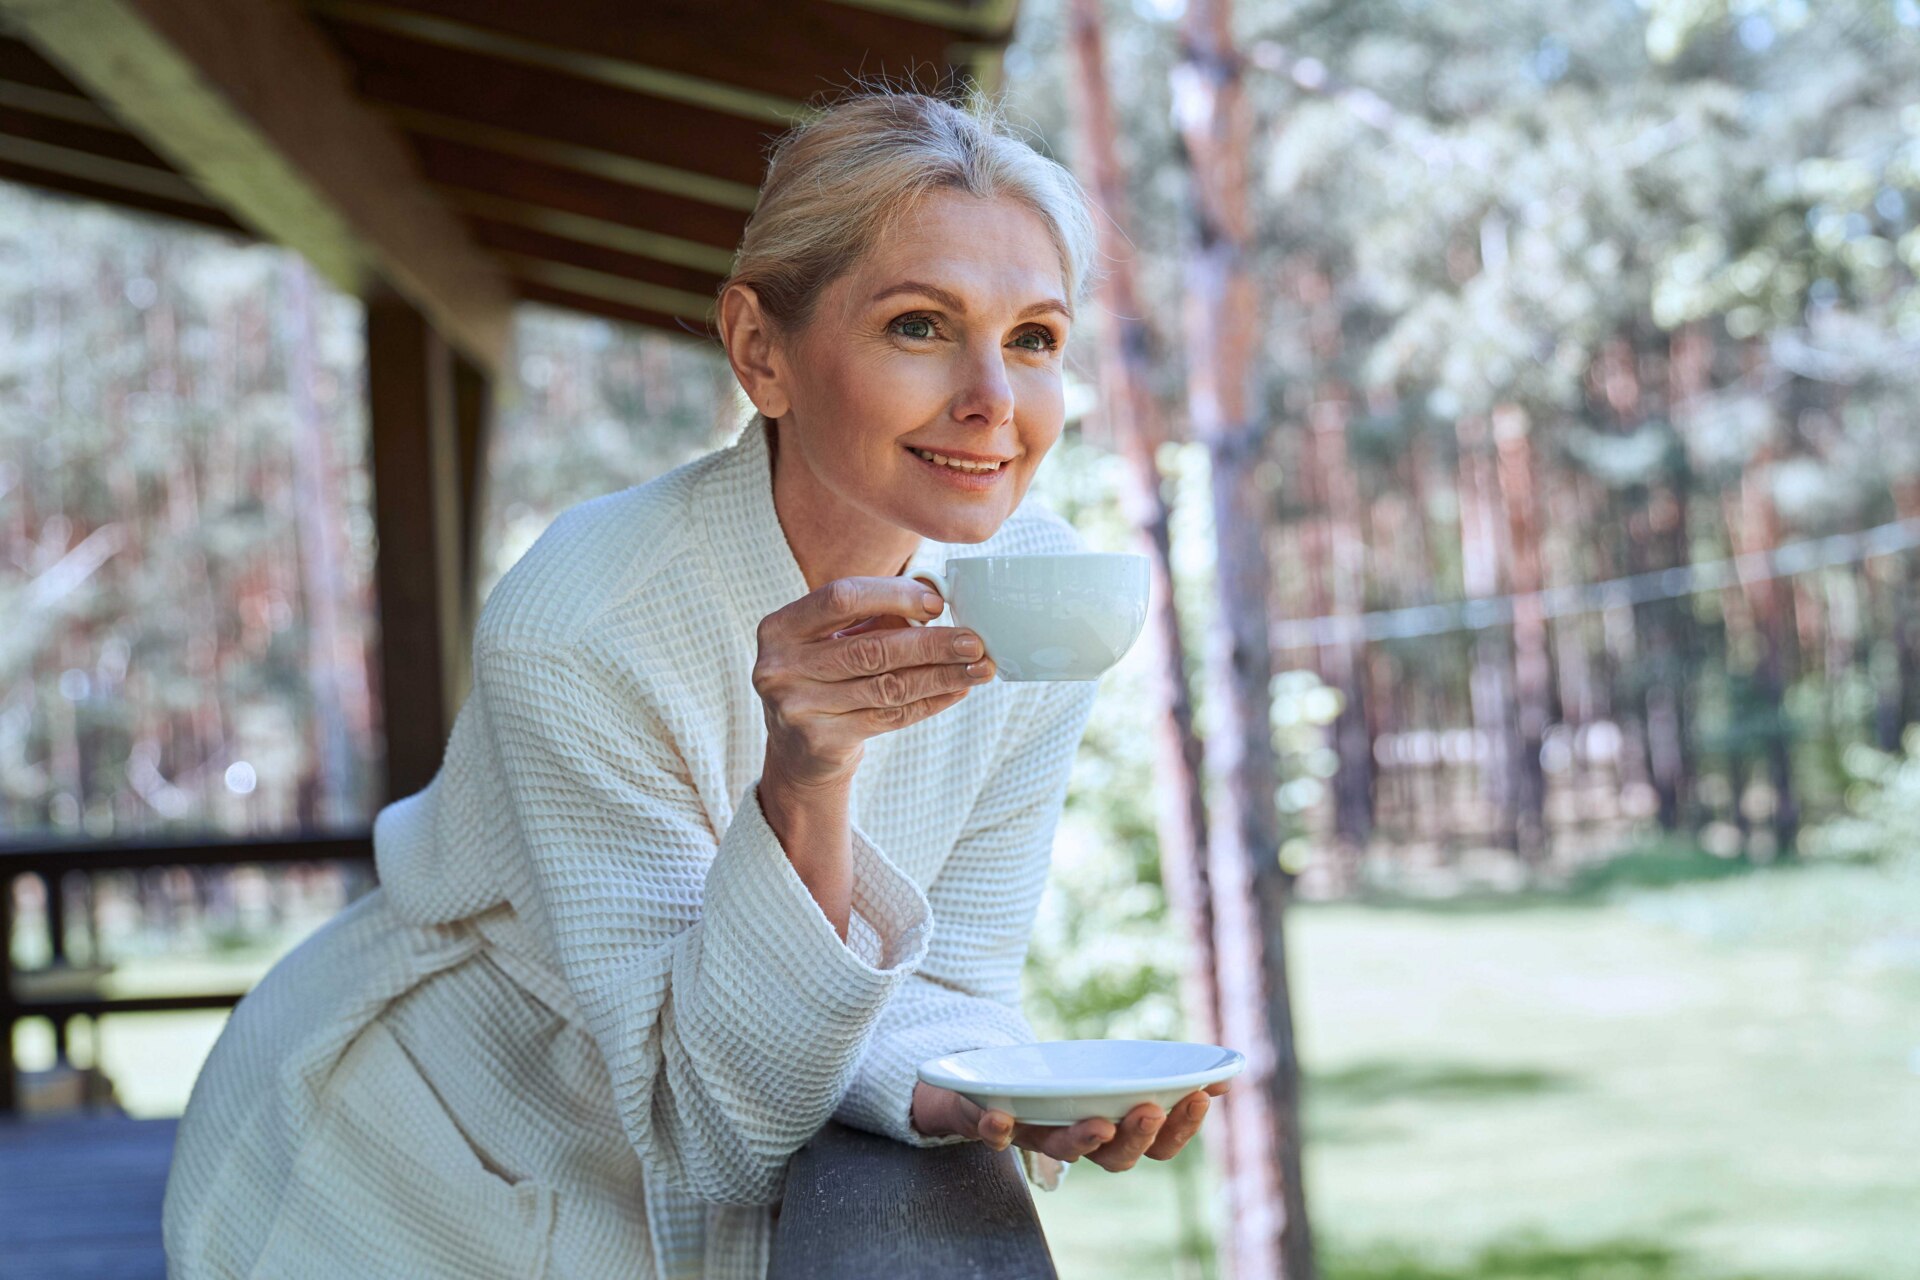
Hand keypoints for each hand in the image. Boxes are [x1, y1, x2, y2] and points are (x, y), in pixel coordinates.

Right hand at [753, 576, 991, 790]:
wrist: (796, 750)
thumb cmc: (825, 676)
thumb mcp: (837, 639)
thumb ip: (878, 615)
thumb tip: (936, 596)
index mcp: (781, 627)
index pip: (841, 598)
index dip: (893, 596)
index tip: (938, 603)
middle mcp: (781, 667)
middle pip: (870, 649)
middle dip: (930, 644)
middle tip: (975, 641)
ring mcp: (797, 707)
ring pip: (887, 687)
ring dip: (941, 675)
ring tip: (979, 668)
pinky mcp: (821, 741)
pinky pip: (889, 717)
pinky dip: (930, 702)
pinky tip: (957, 690)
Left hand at [911, 1079, 1231, 1172]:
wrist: (979, 1082)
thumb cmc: (1057, 1082)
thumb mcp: (1112, 1072)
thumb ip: (1165, 1076)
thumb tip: (1227, 1075)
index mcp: (1111, 1129)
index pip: (1156, 1146)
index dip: (1181, 1128)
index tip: (1201, 1096)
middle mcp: (1076, 1139)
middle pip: (1113, 1158)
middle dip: (1135, 1137)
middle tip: (1149, 1111)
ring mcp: (1033, 1133)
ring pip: (1058, 1148)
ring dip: (1080, 1140)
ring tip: (1099, 1123)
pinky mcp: (988, 1120)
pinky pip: (989, 1131)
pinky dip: (992, 1128)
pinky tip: (997, 1117)